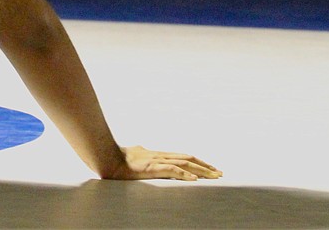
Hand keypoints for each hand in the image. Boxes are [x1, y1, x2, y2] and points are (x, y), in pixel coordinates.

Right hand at [106, 145, 222, 180]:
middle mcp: (161, 155)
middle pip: (188, 158)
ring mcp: (157, 161)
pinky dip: (185, 174)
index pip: (183, 156)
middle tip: (220, 173)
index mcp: (158, 154)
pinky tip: (194, 179)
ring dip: (201, 170)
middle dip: (206, 166)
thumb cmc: (120, 158)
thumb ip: (143, 153)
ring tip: (214, 176)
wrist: (109, 159)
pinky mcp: (152, 168)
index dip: (198, 162)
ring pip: (184, 163)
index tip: (210, 168)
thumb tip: (144, 149)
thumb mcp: (136, 154)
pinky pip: (172, 171)